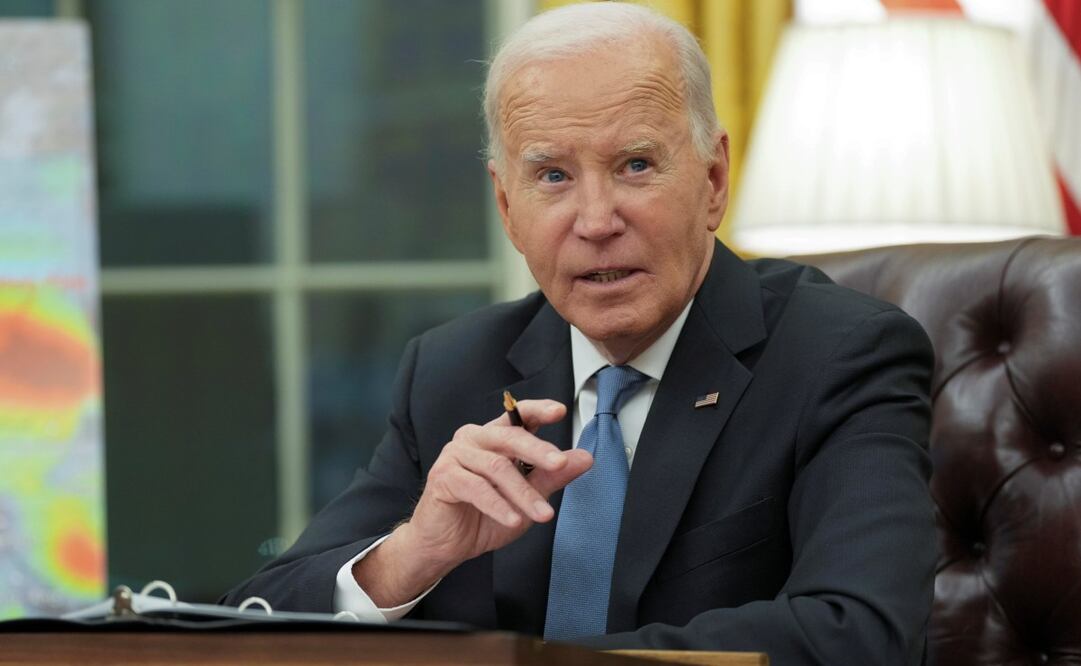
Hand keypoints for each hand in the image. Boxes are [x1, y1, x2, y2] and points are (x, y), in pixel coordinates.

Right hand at [354, 399, 592, 605]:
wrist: (446, 545)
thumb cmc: (484, 517)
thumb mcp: (526, 497)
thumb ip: (552, 476)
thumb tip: (585, 458)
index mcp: (494, 438)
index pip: (518, 417)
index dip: (538, 410)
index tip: (559, 411)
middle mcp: (474, 438)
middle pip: (510, 437)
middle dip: (538, 450)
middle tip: (560, 464)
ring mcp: (455, 455)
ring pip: (497, 467)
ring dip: (523, 494)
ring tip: (543, 514)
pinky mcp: (443, 477)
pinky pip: (476, 488)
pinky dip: (498, 506)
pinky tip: (514, 520)